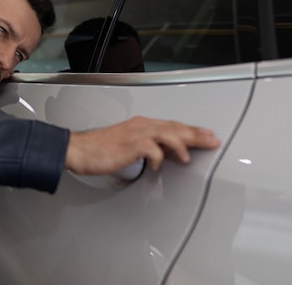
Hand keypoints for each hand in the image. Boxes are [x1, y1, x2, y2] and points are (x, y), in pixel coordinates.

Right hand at [65, 116, 220, 174]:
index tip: (205, 135)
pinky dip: (159, 158)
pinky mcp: (131, 145)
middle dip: (195, 134)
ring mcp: (136, 134)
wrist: (79, 149)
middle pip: (174, 127)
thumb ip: (144, 147)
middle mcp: (140, 126)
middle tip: (212, 140)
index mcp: (140, 125)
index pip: (171, 125)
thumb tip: (162, 155)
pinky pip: (153, 150)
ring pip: (168, 134)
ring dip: (181, 145)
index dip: (190, 130)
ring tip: (187, 158)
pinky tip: (158, 165)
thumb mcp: (125, 145)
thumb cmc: (98, 149)